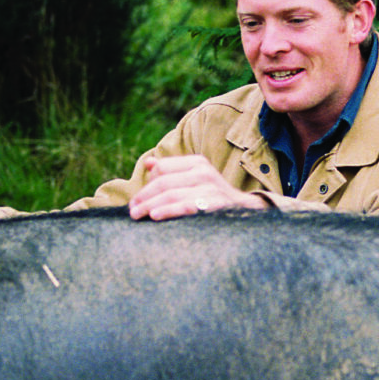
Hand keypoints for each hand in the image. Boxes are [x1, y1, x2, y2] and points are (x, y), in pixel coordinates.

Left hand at [129, 156, 264, 219]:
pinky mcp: (214, 204)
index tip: (135, 200)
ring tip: (137, 215)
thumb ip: (171, 170)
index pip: (162, 168)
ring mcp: (209, 188)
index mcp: (197, 163)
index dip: (146, 184)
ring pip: (171, 194)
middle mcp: (203, 172)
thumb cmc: (213, 197)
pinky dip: (168, 211)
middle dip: (144, 197)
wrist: (246, 212)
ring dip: (150, 205)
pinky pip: (185, 207)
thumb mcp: (194, 178)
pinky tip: (155, 216)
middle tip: (132, 210)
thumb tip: (148, 163)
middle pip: (163, 182)